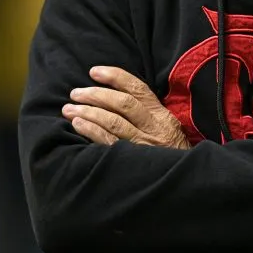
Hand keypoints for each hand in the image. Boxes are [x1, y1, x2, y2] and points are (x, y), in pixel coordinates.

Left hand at [63, 66, 190, 149]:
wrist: (183, 180)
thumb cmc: (171, 154)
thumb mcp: (167, 129)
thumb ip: (148, 114)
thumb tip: (116, 97)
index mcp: (162, 115)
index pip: (138, 89)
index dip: (115, 77)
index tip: (94, 72)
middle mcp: (154, 127)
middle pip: (123, 104)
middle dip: (96, 95)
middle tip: (75, 93)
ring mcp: (144, 144)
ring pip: (114, 122)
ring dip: (88, 112)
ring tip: (69, 109)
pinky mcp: (134, 161)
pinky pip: (109, 142)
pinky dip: (92, 131)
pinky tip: (78, 125)